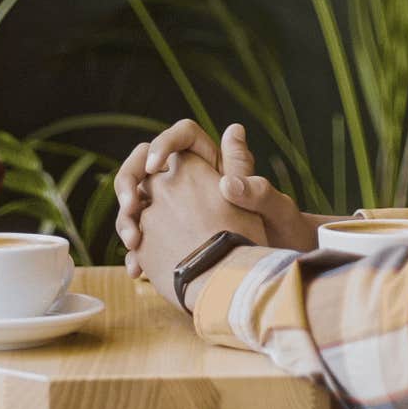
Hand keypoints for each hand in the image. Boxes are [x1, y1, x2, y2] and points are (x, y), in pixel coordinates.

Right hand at [115, 120, 317, 278]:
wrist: (272, 273)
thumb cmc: (281, 235)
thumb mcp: (274, 207)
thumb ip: (254, 178)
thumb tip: (235, 135)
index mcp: (214, 164)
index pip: (182, 136)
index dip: (163, 144)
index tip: (155, 166)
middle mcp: (189, 181)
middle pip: (144, 166)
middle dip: (129, 182)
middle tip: (131, 206)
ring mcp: (173, 210)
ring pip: (136, 203)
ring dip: (126, 220)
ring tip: (134, 243)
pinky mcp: (165, 236)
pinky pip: (141, 237)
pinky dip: (135, 252)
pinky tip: (137, 268)